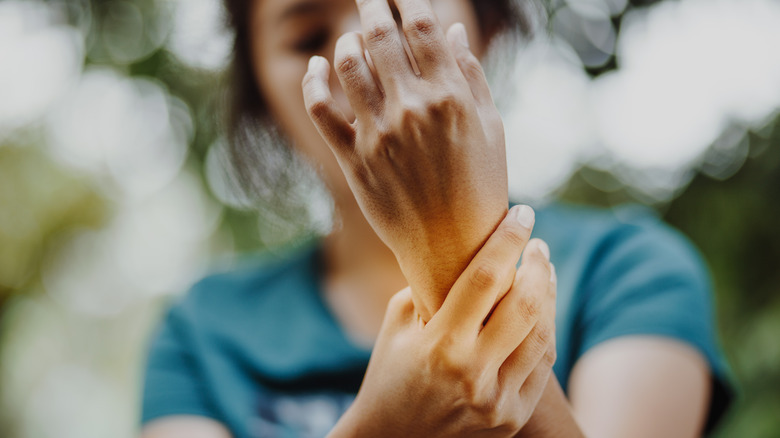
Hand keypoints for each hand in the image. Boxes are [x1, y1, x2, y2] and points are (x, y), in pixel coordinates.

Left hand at [303, 0, 508, 320]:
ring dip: (348, 38)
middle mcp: (410, 108)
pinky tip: (317, 65)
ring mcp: (376, 133)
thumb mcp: (491, 128)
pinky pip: (321, 108)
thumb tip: (449, 30)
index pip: (420, 26)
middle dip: (372, 4)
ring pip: (347, 64)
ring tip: (356, 34)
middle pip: (379, 35)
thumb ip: (470, 76)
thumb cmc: (481, 186)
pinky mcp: (351, 158)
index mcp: (449, 96)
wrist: (453, 247)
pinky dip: (314, 80)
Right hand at [328, 206, 557, 437]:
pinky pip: (542, 365)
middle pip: (524, 304)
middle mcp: (471, 373)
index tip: (522, 213)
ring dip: (548, 295)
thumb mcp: (398, 323)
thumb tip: (466, 247)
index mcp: (438, 344)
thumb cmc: (389, 372)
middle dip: (537, 265)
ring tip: (544, 270)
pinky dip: (544, 331)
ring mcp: (496, 400)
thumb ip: (430, 286)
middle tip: (537, 244)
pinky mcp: (512, 417)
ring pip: (541, 334)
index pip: (484, 278)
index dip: (507, 239)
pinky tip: (541, 309)